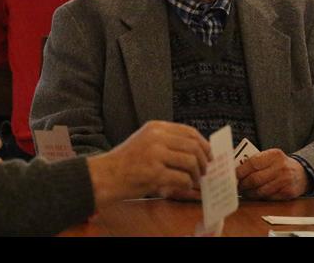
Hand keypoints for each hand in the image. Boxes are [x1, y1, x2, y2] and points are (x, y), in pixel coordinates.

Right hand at [87, 121, 211, 208]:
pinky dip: (187, 183)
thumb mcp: (145, 141)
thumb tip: (196, 149)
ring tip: (194, 180)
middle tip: (204, 170)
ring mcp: (155, 154)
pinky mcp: (154, 172)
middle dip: (203, 160)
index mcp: (156, 127)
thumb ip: (167, 141)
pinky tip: (184, 186)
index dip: (203, 143)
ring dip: (196, 173)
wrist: (105, 175)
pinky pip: (182, 178)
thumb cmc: (126, 162)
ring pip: (190, 161)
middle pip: (193, 146)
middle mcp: (157, 137)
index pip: (189, 131)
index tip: (208, 154)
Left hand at [236, 149, 308, 199]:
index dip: (240, 171)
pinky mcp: (288, 193)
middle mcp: (281, 167)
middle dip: (242, 184)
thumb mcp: (270, 156)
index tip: (232, 176)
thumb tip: (234, 167)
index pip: (252, 163)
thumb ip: (255, 160)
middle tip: (236, 186)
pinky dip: (259, 197)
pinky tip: (255, 195)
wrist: (302, 173)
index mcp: (274, 155)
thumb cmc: (279, 164)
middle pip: (255, 179)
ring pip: (260, 191)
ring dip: (249, 193)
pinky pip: (268, 198)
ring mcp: (285, 181)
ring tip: (243, 191)